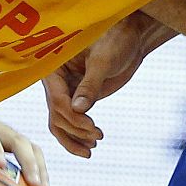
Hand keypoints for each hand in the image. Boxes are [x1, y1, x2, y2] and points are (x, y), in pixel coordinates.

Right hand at [43, 14, 171, 156]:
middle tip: (97, 136)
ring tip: (93, 146)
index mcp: (54, 65)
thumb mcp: (104, 60)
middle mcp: (56, 80)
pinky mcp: (77, 97)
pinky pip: (71, 121)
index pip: (56, 98)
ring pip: (60, 122)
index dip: (72, 116)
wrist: (131, 39)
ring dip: (75, 137)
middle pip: (57, 114)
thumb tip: (77, 109)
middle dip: (75, 129)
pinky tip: (89, 145)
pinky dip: (78, 135)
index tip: (90, 126)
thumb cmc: (117, 39)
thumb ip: (90, 84)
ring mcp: (66, 90)